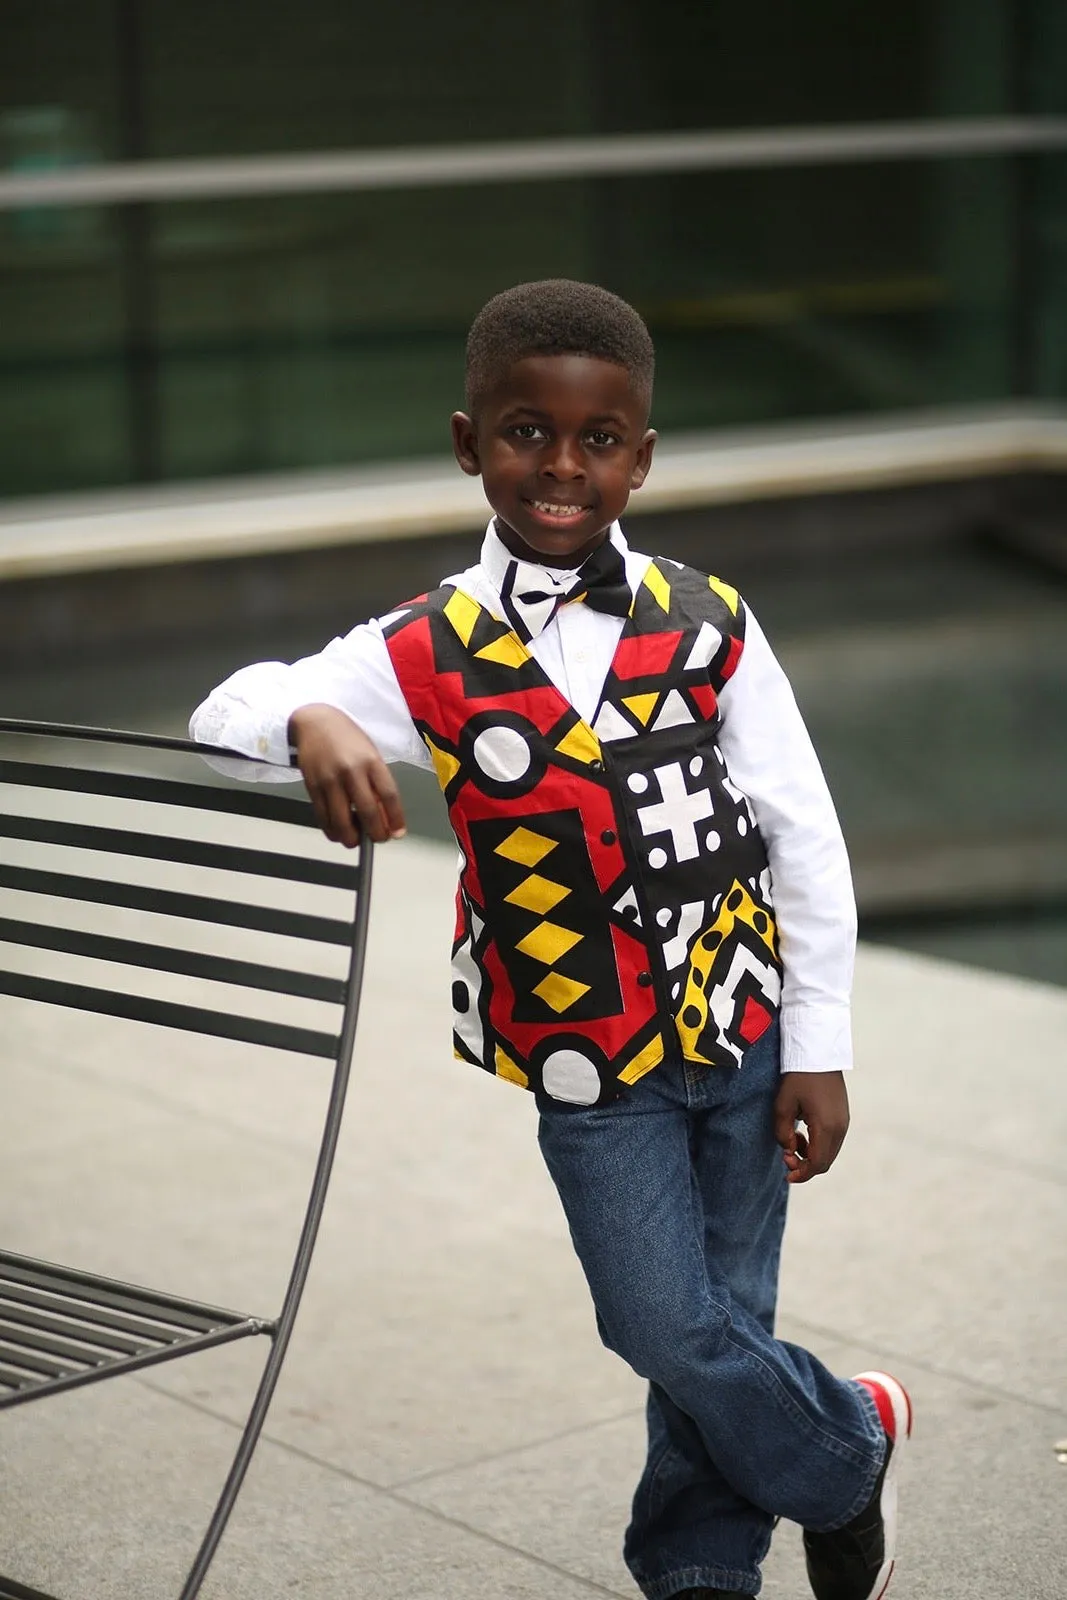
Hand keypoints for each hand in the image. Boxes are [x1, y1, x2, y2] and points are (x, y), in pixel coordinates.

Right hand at [288, 704, 406, 847]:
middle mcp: (352, 771)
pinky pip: (322, 817)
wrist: (314, 722)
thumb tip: (383, 815)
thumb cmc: (347, 739)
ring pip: (342, 821)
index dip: (396, 819)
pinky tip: (337, 832)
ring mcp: (330, 780)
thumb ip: (376, 782)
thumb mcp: (370, 753)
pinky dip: (331, 830)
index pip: (389, 795)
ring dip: (351, 838)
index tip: (398, 833)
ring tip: (356, 839)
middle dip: (376, 833)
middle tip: (378, 839)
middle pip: (368, 812)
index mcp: (371, 761)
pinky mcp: (312, 786)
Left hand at [773, 1071, 849, 1183]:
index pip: (817, 1163)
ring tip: (793, 1141)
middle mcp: (840, 1128)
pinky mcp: (844, 1117)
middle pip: (825, 1162)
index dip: (802, 1174)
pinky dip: (818, 1145)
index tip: (787, 1175)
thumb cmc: (798, 1078)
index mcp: (826, 1126)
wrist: (818, 1055)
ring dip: (812, 1155)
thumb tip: (789, 1150)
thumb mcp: (783, 1105)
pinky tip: (803, 1133)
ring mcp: (844, 1122)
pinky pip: (833, 1141)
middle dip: (805, 1166)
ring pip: (829, 1152)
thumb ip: (782, 1133)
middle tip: (787, 1158)